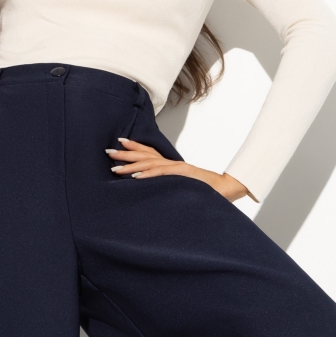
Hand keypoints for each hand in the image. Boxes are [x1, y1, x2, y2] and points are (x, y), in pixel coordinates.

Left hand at [105, 137, 253, 201]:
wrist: (228, 189)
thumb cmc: (208, 192)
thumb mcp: (184, 188)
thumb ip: (171, 186)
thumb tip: (156, 192)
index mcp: (173, 167)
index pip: (151, 154)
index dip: (135, 148)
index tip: (120, 144)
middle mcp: (173, 165)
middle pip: (146, 155)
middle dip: (126, 154)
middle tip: (108, 153)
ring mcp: (178, 169)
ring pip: (150, 164)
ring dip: (131, 166)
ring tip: (115, 168)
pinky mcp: (183, 176)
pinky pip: (162, 174)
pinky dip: (148, 175)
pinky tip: (135, 177)